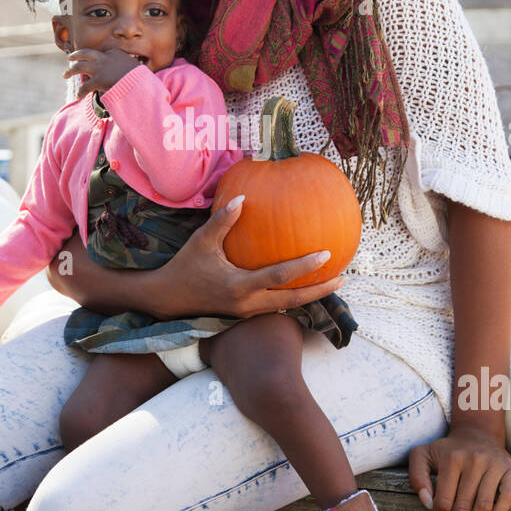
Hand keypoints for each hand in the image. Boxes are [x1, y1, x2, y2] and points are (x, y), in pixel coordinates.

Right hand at [47, 196, 346, 318]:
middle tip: (343, 277)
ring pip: (286, 306)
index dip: (304, 267)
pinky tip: (304, 283)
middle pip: (292, 300)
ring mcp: (248, 312)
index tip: (327, 254)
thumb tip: (244, 197)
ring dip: (309, 295)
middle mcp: (248, 304)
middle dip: (319, 291)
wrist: (167, 299)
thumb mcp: (201, 241)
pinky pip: (276, 304)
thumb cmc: (185, 266)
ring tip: (332, 282)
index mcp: (239, 286)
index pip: (279, 277)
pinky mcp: (245, 313)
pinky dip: (293, 295)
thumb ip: (222, 220)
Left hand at [63, 47, 140, 96]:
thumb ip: (127, 66)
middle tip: (70, 57)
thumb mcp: (135, 66)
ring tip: (65, 74)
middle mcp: (104, 57)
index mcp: (114, 52)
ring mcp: (100, 68)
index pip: (100, 53)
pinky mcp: (98, 80)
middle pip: (85, 54)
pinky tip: (78, 96)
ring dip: (70, 71)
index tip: (91, 59)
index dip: (94, 57)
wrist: (140, 82)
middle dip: (76, 55)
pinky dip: (81, 92)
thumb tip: (129, 71)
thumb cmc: (140, 77)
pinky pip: (85, 86)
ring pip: (79, 66)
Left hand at [408, 425, 510, 510]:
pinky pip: (507, 499)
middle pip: (463, 508)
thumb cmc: (447, 450)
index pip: (443, 500)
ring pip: (484, 507)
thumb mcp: (422, 455)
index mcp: (452, 458)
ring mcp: (495, 465)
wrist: (476, 433)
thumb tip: (427, 502)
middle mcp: (475, 460)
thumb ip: (417, 476)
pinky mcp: (510, 469)